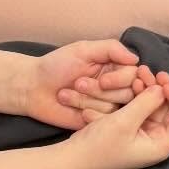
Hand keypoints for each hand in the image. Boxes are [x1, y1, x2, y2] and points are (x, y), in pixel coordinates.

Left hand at [16, 39, 141, 130]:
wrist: (33, 87)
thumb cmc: (55, 65)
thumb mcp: (83, 50)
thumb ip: (111, 48)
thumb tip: (136, 58)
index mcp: (114, 68)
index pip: (135, 76)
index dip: (122, 80)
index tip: (104, 80)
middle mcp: (114, 87)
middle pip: (129, 94)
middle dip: (101, 91)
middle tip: (78, 83)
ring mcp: (106, 105)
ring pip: (115, 108)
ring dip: (88, 100)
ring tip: (67, 93)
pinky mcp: (96, 120)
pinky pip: (104, 120)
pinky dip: (86, 112)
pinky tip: (70, 106)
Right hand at [68, 73, 168, 168]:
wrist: (73, 158)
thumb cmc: (98, 146)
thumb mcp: (123, 122)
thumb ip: (145, 104)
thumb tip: (162, 88)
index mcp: (161, 145)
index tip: (164, 84)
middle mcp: (158, 140)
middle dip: (163, 90)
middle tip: (150, 72)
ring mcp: (146, 133)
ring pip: (157, 107)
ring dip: (151, 89)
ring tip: (140, 72)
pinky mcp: (134, 127)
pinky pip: (144, 108)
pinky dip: (141, 95)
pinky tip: (134, 81)